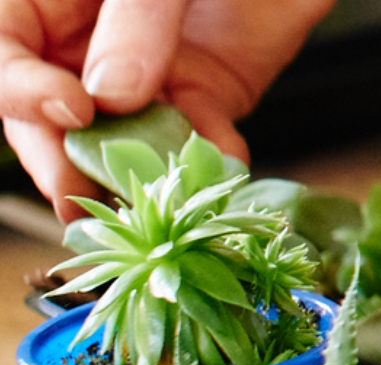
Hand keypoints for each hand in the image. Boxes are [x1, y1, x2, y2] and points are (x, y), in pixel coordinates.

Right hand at [0, 0, 331, 218]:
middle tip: (89, 196)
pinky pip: (198, 137)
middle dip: (69, 160)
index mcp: (42, 2)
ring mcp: (142, 75)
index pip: (3, 57)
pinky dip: (211, 156)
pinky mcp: (204, 94)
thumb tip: (111, 96)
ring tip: (161, 194)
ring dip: (143, 172)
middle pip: (51, 117)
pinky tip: (225, 161)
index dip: (24, 92)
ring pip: (123, 141)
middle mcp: (82, 44)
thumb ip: (136, 20)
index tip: (72, 110)